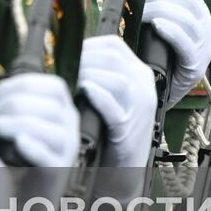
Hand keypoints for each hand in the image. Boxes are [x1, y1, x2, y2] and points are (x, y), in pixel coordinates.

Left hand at [0, 72, 79, 167]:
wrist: (24, 188)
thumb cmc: (17, 149)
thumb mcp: (16, 120)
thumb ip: (6, 105)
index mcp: (63, 108)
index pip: (56, 87)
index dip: (24, 84)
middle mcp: (70, 127)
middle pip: (52, 107)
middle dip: (15, 104)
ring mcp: (67, 151)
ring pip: (55, 133)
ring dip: (21, 124)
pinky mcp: (57, 173)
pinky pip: (49, 159)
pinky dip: (33, 148)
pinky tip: (17, 141)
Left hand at [78, 35, 156, 168]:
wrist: (125, 165)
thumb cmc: (113, 126)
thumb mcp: (115, 93)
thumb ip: (102, 72)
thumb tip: (72, 53)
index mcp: (140, 72)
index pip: (115, 45)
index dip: (89, 45)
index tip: (72, 53)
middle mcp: (144, 86)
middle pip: (113, 58)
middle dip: (85, 59)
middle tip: (67, 67)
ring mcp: (139, 107)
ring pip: (117, 80)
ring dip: (89, 76)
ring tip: (73, 80)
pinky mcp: (128, 127)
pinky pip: (114, 107)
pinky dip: (97, 96)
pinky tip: (84, 91)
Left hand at [140, 0, 210, 106]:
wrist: (158, 98)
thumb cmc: (152, 58)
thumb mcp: (155, 27)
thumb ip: (152, 5)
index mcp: (197, 12)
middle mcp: (207, 26)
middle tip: (136, 4)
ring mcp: (205, 47)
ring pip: (186, 18)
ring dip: (159, 11)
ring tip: (141, 17)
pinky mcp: (197, 67)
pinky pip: (187, 44)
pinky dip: (171, 32)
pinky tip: (156, 27)